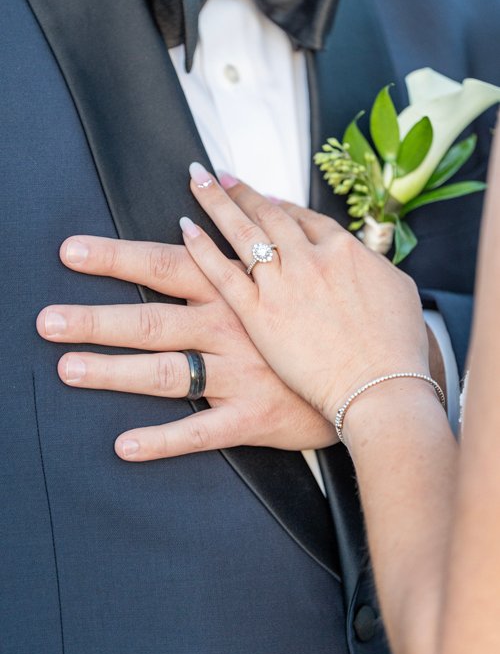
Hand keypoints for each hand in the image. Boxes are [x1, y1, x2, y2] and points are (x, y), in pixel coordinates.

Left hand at [36, 236, 335, 458]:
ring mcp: (238, 374)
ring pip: (166, 372)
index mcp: (236, 291)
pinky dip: (162, 442)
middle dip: (97, 317)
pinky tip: (123, 446)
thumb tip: (245, 207)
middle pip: (152, 317)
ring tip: (67, 368)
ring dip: (114, 371)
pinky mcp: (251, 416)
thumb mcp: (308, 268)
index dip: (118, 256)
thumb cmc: (335, 319)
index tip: (73, 250)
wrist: (375, 372)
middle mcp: (229, 328)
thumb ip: (272, 238)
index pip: (167, 263)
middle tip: (48, 318)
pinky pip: (200, 432)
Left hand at [179, 165, 429, 424]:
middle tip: (217, 175)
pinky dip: (202, 248)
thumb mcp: (398, 291)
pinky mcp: (258, 316)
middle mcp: (309, 259)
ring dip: (216, 202)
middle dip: (241, 191)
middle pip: (268, 216)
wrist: (381, 388)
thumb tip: (355, 256)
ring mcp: (282, 285)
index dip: (279, 205)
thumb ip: (369, 266)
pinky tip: (186, 228)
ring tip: (196, 181)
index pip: (304, 219)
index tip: (262, 196)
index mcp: (344, 250)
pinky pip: (223, 274)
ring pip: (242, 233)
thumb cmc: (397, 348)